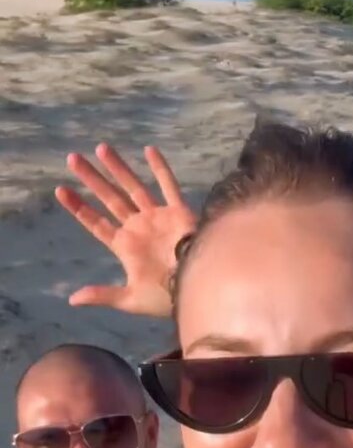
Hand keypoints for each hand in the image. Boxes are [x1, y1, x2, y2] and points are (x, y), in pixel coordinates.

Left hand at [56, 144, 197, 317]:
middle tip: (72, 158)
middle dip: (91, 179)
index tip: (61, 190)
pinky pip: (168, 186)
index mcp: (125, 245)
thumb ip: (103, 294)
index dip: (79, 207)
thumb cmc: (165, 297)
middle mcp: (138, 227)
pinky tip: (148, 150)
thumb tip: (72, 299)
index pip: (96, 223)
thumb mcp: (130, 299)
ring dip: (117, 168)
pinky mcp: (178, 213)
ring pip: (133, 187)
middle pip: (109, 198)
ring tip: (100, 148)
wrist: (197, 289)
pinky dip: (160, 169)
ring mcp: (157, 218)